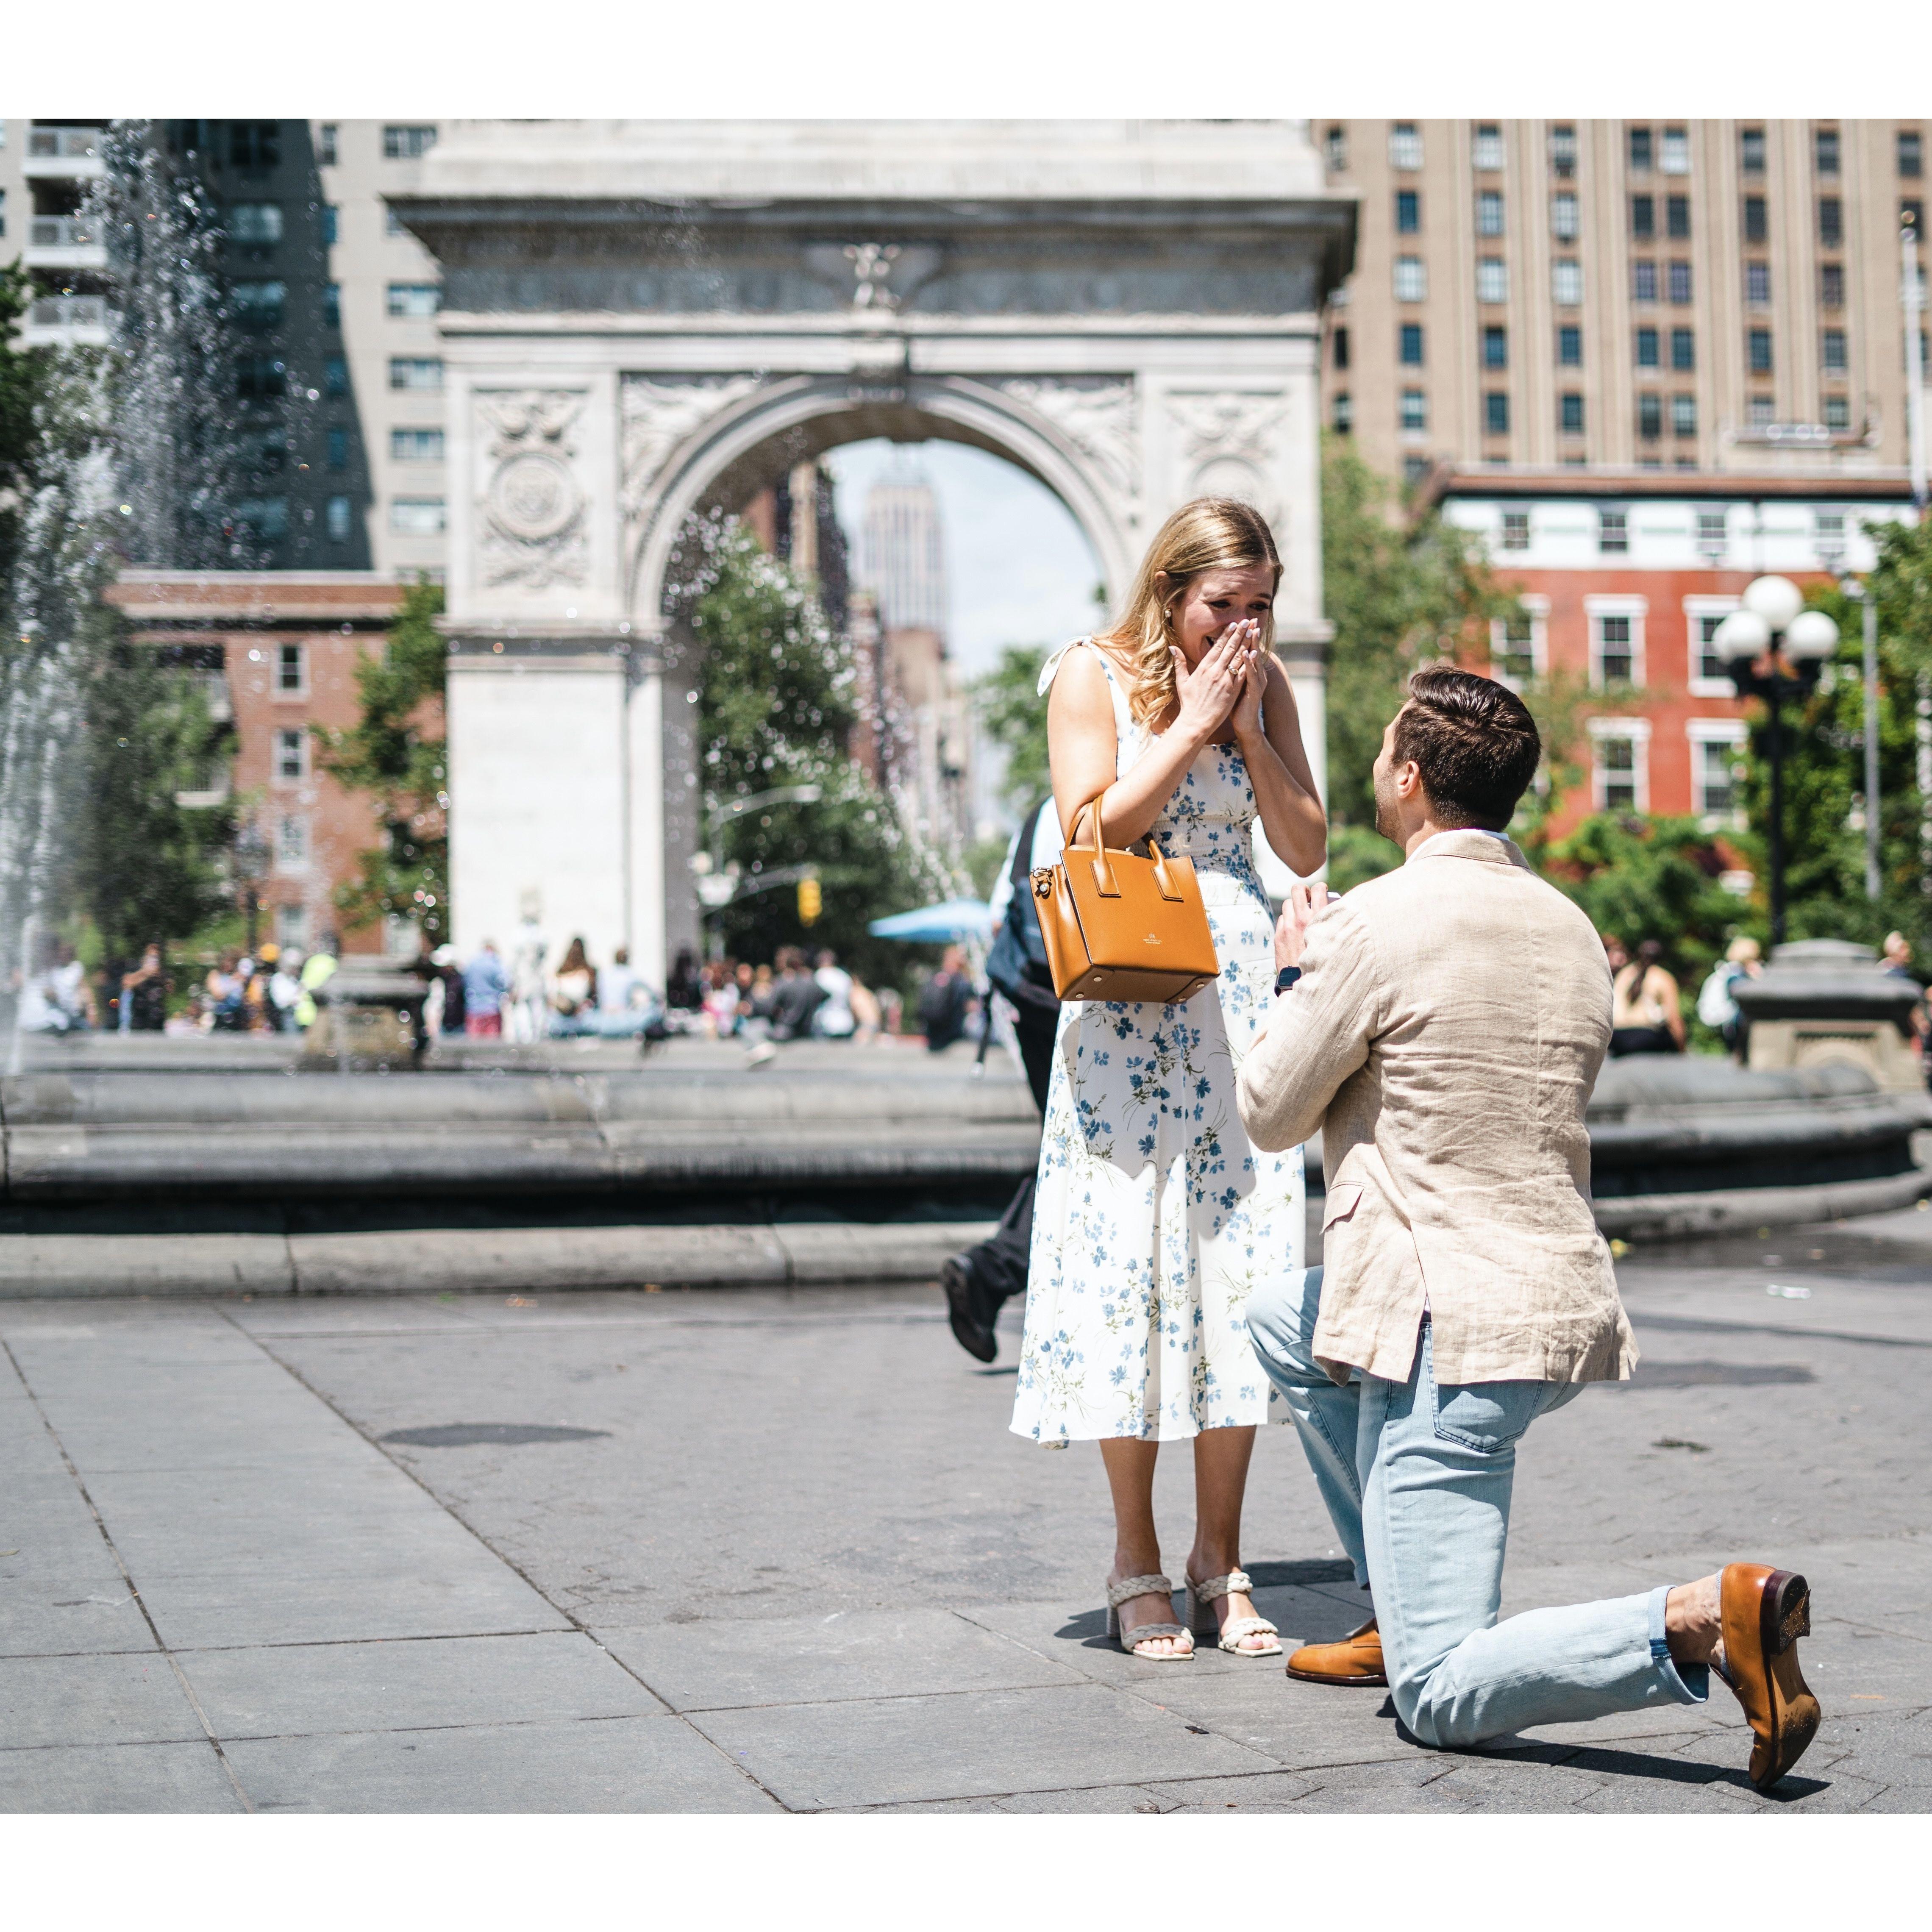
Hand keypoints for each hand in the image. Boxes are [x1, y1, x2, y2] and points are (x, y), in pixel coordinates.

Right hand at [1171, 623, 1248, 745]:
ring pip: (1238, 658)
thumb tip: (1172, 647)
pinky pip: (1242, 672)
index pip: (1217, 646)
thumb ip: (1179, 663)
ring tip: (1254, 631)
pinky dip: (1249, 662)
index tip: (1234, 623)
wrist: (1196, 722)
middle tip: (1248, 621)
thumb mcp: (1181, 681)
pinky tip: (1256, 653)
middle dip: (1240, 633)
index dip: (1227, 634)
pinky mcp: (1233, 690)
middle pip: (1230, 648)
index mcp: (1203, 668)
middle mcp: (1215, 671)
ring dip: (1247, 643)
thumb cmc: (1189, 703)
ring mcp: (1225, 680)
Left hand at [1226, 619, 1265, 743]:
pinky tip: (1247, 653)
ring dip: (1253, 645)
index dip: (1243, 636)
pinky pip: (1251, 675)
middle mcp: (1253, 675)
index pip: (1244, 650)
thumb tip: (1219, 659)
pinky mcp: (1254, 692)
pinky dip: (1250, 664)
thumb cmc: (1234, 705)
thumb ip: (1227, 670)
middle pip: (1252, 651)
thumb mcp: (1230, 685)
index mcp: (1245, 672)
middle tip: (1251, 619)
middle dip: (1251, 635)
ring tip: (1252, 631)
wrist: (1244, 724)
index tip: (1240, 621)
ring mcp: (1255, 683)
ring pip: (1254, 661)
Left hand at [1274, 882, 1335, 969]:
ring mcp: (1288, 926)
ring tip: (1299, 914)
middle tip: (1307, 899)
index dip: (1320, 887)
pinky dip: (1287, 920)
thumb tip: (1331, 908)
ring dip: (1294, 906)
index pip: (1318, 889)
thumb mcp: (1333, 938)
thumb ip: (1331, 921)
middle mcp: (1302, 918)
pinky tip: (1293, 929)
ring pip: (1287, 903)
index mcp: (1319, 917)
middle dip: (1303, 891)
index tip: (1321, 891)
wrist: (1305, 981)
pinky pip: (1281, 918)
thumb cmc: (1325, 960)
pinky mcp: (1279, 935)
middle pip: (1297, 889)